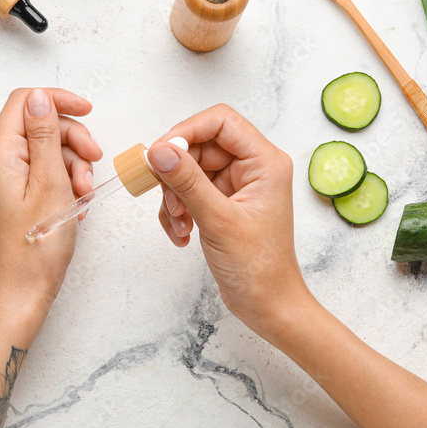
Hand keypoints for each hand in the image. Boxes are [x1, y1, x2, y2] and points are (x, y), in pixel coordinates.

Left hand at [0, 88, 102, 315]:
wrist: (21, 294)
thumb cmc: (36, 247)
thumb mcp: (51, 182)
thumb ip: (45, 135)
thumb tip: (39, 98)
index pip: (25, 102)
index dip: (58, 101)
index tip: (88, 111)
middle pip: (38, 126)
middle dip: (72, 141)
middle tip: (94, 162)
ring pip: (43, 151)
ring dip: (72, 166)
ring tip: (84, 195)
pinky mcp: (8, 196)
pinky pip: (39, 174)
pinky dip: (62, 182)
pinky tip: (75, 204)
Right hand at [147, 104, 306, 337]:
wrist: (267, 306)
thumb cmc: (258, 267)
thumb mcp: (218, 220)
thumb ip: (187, 181)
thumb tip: (159, 150)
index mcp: (265, 162)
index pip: (221, 121)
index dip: (186, 131)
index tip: (160, 153)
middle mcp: (253, 167)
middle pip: (199, 145)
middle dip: (177, 173)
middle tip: (169, 200)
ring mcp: (237, 185)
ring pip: (189, 169)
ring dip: (174, 196)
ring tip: (178, 223)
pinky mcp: (223, 202)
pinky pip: (189, 191)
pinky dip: (178, 210)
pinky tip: (181, 234)